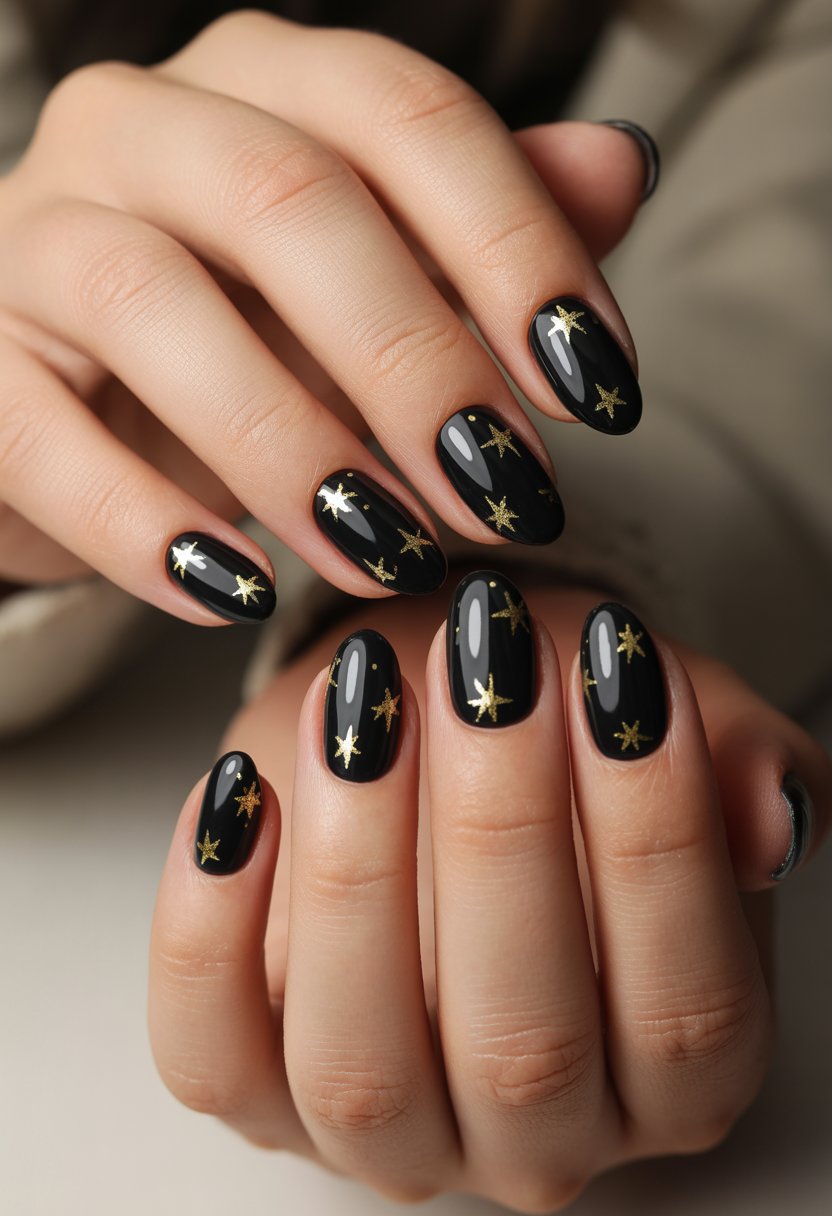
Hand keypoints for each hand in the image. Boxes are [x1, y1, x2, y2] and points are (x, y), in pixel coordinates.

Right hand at [0, 11, 648, 620]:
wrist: (71, 405)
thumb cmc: (244, 339)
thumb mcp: (378, 290)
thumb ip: (489, 232)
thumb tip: (618, 170)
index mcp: (260, 84)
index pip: (405, 114)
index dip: (519, 250)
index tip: (598, 396)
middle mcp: (140, 127)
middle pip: (293, 203)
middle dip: (420, 364)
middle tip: (504, 497)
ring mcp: (34, 233)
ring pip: (155, 302)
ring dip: (296, 449)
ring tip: (390, 555)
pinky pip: (43, 434)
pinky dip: (147, 525)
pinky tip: (239, 592)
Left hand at [148, 576, 828, 1208]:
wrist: (434, 747)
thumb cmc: (559, 745)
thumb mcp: (670, 732)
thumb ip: (738, 767)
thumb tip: (768, 815)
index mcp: (673, 1075)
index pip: (687, 1002)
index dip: (655, 836)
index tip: (618, 673)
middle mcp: (536, 1134)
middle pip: (523, 1041)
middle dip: (504, 830)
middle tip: (487, 661)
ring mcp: (389, 1130)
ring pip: (361, 1067)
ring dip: (358, 867)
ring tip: (363, 701)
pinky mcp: (256, 1091)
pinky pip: (214, 1052)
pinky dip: (208, 927)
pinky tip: (237, 792)